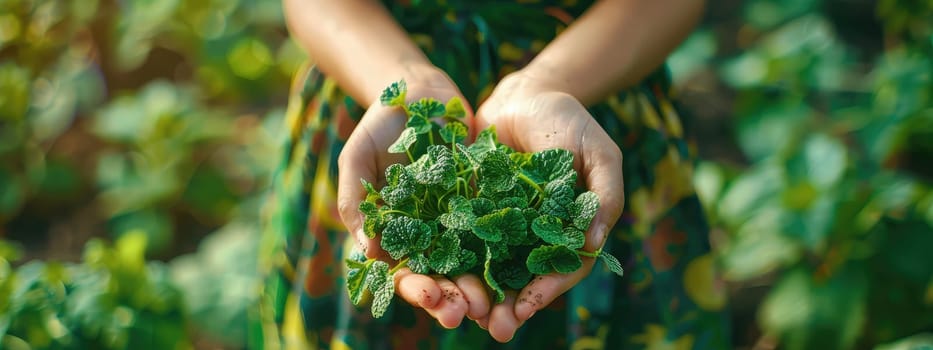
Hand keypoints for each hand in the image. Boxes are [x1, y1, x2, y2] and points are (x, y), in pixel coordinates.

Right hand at [336, 65, 489, 327]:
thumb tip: (368, 251)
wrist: (420, 92)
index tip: (429, 297)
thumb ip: (356, 201)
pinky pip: (498, 230)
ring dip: (480, 286)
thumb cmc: (380, 125)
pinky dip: (507, 251)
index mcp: (396, 234)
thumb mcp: (357, 158)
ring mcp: (460, 221)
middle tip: (464, 313)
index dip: (416, 290)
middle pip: (442, 278)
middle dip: (452, 299)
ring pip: (473, 264)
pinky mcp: (486, 202)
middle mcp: (431, 235)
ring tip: (490, 302)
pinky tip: (519, 265)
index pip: (404, 273)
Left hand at [469, 72, 625, 341]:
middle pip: (526, 278)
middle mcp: (537, 235)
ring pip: (493, 268)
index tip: (528, 306)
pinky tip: (441, 279)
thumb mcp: (599, 153)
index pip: (563, 268)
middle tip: (497, 328)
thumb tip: (594, 241)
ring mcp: (505, 225)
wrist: (523, 94)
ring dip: (483, 294)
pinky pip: (464, 241)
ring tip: (467, 316)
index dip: (548, 289)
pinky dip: (455, 262)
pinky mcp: (474, 211)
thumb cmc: (569, 122)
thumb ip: (604, 195)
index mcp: (571, 229)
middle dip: (512, 305)